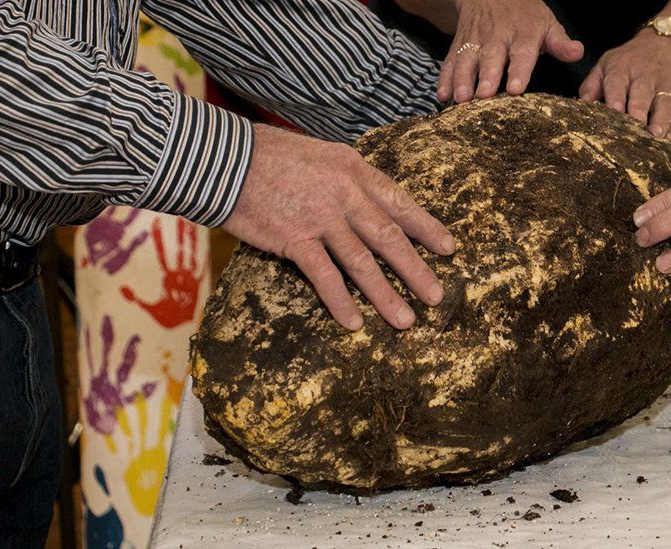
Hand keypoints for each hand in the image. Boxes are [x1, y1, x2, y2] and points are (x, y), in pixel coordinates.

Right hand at [222, 125, 455, 330]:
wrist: (222, 158)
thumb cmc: (268, 155)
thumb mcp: (320, 154)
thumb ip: (347, 179)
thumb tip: (368, 203)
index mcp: (354, 169)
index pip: (399, 202)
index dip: (427, 228)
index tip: (449, 248)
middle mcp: (344, 193)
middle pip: (389, 237)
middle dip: (417, 270)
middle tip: (436, 297)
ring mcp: (321, 218)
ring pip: (363, 262)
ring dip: (386, 295)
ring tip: (406, 320)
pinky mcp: (294, 239)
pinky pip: (324, 276)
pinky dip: (340, 302)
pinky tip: (354, 323)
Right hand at [438, 0, 583, 103]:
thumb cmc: (525, 15)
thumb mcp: (547, 23)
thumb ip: (560, 42)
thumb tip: (578, 52)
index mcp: (522, 34)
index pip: (521, 54)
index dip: (518, 71)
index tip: (515, 89)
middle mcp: (496, 37)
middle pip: (490, 58)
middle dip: (486, 77)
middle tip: (483, 96)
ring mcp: (474, 41)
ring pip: (466, 60)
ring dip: (462, 79)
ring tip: (460, 99)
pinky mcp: (458, 45)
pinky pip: (450, 61)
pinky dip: (444, 78)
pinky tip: (442, 95)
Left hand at [580, 30, 670, 138]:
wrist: (668, 45)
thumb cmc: (630, 61)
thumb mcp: (606, 64)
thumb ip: (591, 85)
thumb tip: (583, 106)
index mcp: (623, 69)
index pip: (617, 84)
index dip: (616, 99)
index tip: (614, 113)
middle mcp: (646, 77)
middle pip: (642, 96)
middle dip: (638, 113)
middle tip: (634, 131)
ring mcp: (666, 89)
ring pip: (664, 105)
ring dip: (661, 122)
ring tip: (655, 138)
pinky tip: (667, 143)